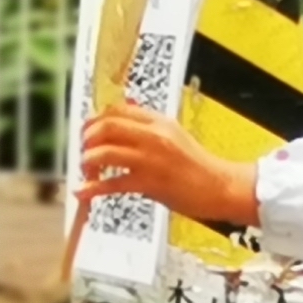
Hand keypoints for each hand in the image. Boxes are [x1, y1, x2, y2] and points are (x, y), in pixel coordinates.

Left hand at [69, 106, 258, 233]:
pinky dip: (91, 188)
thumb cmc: (197, 166)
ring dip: (88, 161)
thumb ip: (148, 130)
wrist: (221, 187)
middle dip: (87, 138)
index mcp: (159, 121)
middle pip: (106, 126)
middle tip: (84, 151)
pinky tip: (82, 192)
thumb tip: (120, 125)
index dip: (95, 119)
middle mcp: (153, 135)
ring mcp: (150, 159)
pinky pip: (112, 184)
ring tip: (87, 171)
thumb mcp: (174, 136)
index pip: (117, 110)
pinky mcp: (149, 183)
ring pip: (104, 152)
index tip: (87, 131)